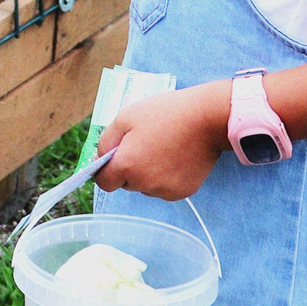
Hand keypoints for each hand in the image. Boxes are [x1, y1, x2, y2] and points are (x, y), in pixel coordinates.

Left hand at [94, 83, 230, 200]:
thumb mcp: (126, 117)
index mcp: (127, 166)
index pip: (104, 182)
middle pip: (126, 183)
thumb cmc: (165, 113)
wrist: (207, 118)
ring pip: (146, 187)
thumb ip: (106, 141)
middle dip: (128, 168)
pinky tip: (175, 157)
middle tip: (143, 144)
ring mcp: (165, 191)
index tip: (113, 157)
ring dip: (147, 173)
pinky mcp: (183, 192)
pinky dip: (165, 177)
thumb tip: (99, 158)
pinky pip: (165, 188)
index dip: (105, 170)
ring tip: (162, 148)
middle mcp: (145, 184)